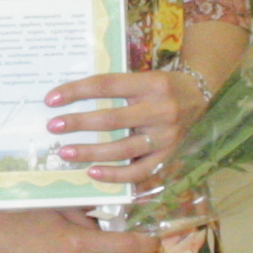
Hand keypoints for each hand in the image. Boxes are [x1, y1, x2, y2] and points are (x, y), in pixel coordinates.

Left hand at [46, 64, 201, 191]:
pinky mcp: (169, 155)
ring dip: (91, 152)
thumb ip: (116, 87)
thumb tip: (71, 99)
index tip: (52, 99)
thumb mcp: (143, 77)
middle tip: (54, 126)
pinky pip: (139, 172)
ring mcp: (166, 136)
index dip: (77, 91)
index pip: (107, 85)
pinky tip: (93, 173)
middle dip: (79, 124)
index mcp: (151, 83)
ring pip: (123, 149)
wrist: (201, 95)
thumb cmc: (161, 86)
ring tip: (66, 152)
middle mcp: (160, 109)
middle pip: (112, 119)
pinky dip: (115, 175)